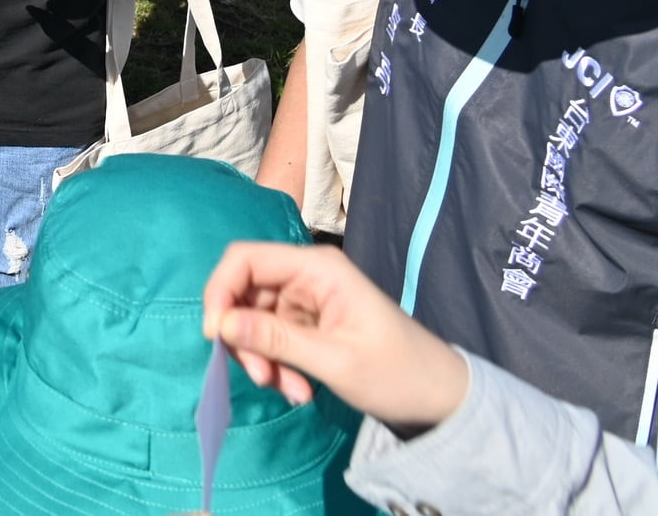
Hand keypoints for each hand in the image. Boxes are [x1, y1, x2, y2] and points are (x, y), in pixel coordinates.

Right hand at [203, 241, 471, 436]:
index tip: (217, 337)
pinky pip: (273, 338)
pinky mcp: (310, 323)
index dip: (221, 292)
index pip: (245, 259)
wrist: (441, 398)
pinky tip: (299, 390)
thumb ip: (276, 340)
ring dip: (262, 358)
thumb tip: (221, 326)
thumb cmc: (397, 373)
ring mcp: (308, 300)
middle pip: (246, 293)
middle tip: (262, 378)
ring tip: (290, 391)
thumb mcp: (335, 361)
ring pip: (255, 320)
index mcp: (317, 268)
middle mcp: (308, 275)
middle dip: (245, 338)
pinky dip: (277, 364)